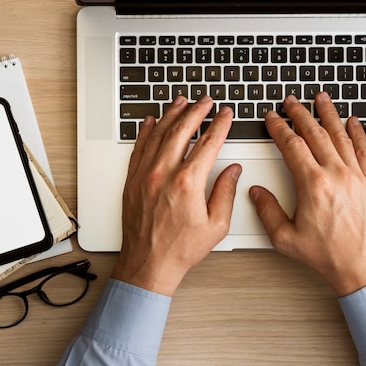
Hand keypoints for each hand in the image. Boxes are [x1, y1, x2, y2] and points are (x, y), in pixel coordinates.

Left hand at [111, 96, 240, 295]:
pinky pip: (139, 148)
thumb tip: (233, 170)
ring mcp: (144, 175)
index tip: (225, 114)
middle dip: (196, 110)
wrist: (147, 264)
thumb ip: (226, 192)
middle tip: (205, 100)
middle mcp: (163, 173)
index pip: (208, 143)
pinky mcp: (132, 180)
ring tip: (182, 101)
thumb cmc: (180, 248)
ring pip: (158, 134)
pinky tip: (151, 121)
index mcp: (187, 183)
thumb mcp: (216, 225)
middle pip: (182, 130)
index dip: (219, 125)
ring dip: (171, 114)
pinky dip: (146, 131)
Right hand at [249, 93, 365, 296]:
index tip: (273, 118)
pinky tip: (352, 122)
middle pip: (315, 133)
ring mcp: (355, 176)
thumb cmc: (326, 255)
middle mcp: (336, 175)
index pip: (292, 146)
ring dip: (328, 114)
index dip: (279, 128)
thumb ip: (267, 211)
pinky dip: (357, 133)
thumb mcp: (285, 238)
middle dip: (300, 114)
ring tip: (320, 98)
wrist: (360, 266)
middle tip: (291, 101)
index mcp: (313, 185)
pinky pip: (363, 150)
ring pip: (340, 135)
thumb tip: (256, 191)